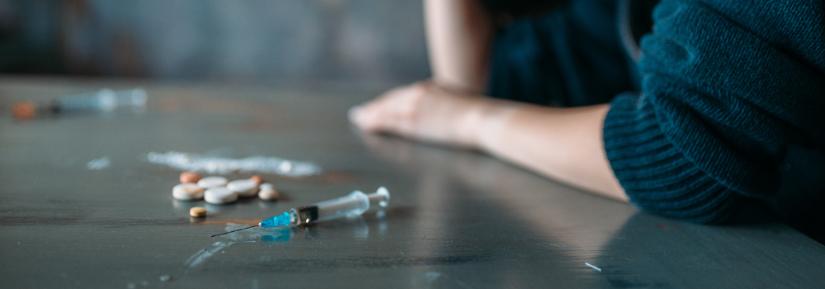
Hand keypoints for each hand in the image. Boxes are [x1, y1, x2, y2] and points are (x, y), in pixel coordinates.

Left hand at [349, 81, 489, 147]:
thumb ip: (449, 105)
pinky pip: (386, 121)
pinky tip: (364, 124)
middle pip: (390, 100)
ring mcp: (413, 106)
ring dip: (369, 114)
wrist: (481, 118)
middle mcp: (418, 93)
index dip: (390, 101)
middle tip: (362, 111)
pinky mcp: (412, 121)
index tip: (381, 104)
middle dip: (375, 106)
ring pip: (384, 110)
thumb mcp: (462, 103)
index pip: (404, 94)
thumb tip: (449, 112)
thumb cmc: (479, 115)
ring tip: (358, 118)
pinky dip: (373, 121)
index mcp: (431, 88)